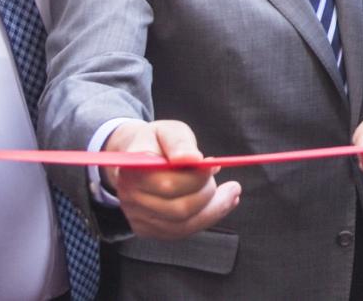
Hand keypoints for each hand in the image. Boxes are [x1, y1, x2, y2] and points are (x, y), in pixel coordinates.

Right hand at [102, 120, 239, 238]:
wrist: (137, 157)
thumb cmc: (158, 141)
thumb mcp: (169, 131)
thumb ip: (179, 143)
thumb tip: (193, 159)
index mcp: (133, 170)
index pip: (168, 184)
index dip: (197, 178)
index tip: (216, 165)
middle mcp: (130, 197)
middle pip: (178, 209)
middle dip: (210, 195)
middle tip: (231, 184)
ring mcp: (137, 217)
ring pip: (182, 226)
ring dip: (214, 211)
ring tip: (232, 194)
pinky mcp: (146, 229)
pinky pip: (180, 232)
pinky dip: (205, 220)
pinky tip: (220, 206)